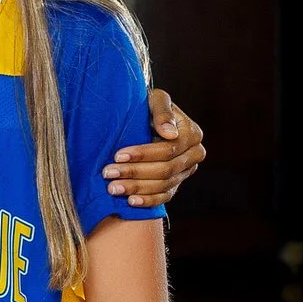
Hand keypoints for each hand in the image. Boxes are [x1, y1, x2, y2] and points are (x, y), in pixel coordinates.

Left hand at [103, 90, 204, 207]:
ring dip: (137, 188)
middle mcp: (194, 155)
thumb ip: (162, 112)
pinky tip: (130, 201)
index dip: (143, 154)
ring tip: (112, 188)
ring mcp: (186, 171)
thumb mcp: (155, 100)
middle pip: (165, 170)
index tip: (118, 154)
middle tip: (108, 173)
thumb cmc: (149, 105)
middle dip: (135, 172)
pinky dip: (148, 201)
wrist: (146, 118)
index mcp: (192, 134)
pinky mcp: (177, 184)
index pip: (168, 149)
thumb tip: (170, 133)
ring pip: (163, 185)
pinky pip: (165, 197)